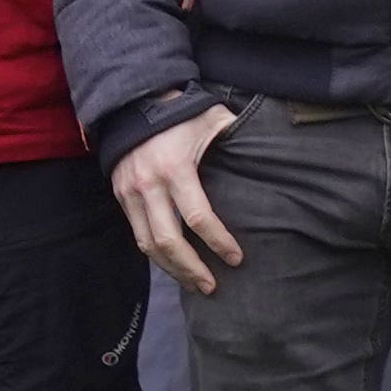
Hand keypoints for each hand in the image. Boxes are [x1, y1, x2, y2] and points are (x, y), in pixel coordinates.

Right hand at [112, 103, 244, 293]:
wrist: (132, 104)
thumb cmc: (180, 112)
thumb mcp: (211, 118)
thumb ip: (236, 134)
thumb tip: (269, 148)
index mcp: (175, 169)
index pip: (197, 217)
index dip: (218, 241)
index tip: (236, 258)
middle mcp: (149, 186)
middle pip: (168, 241)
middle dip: (191, 268)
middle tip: (212, 286)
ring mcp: (130, 194)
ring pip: (148, 245)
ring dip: (172, 269)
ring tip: (194, 284)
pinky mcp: (121, 198)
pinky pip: (138, 234)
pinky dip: (156, 254)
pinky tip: (174, 265)